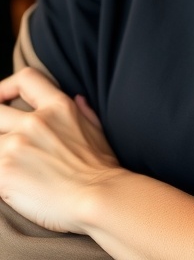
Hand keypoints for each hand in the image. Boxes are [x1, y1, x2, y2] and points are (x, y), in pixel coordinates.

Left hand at [0, 67, 120, 233]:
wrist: (99, 198)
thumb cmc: (101, 169)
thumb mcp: (95, 129)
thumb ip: (83, 111)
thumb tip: (79, 100)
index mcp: (58, 107)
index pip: (25, 78)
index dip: (7, 86)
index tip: (3, 99)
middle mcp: (34, 122)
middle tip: (2, 141)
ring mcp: (17, 145)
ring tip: (9, 167)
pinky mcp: (4, 171)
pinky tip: (8, 184)